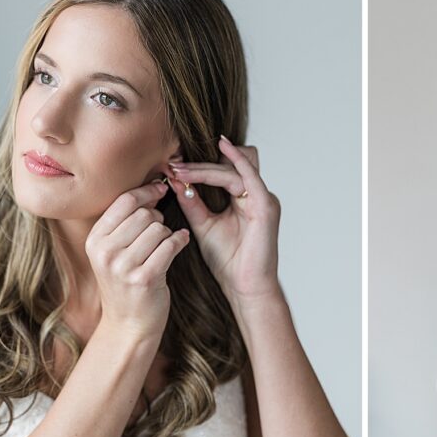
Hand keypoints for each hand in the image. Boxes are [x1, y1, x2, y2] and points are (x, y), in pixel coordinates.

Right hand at [85, 180, 190, 337]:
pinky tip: (180, 243)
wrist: (129, 325)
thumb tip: (153, 186)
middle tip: (159, 232)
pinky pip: (170, 245)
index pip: (124, 201)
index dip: (146, 192)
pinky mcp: (144, 279)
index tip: (160, 189)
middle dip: (158, 218)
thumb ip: (125, 222)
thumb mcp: (113, 252)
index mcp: (94, 240)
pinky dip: (179, 241)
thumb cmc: (126, 282)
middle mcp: (105, 252)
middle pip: (144, 214)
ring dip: (168, 233)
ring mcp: (123, 267)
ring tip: (164, 245)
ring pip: (159, 228)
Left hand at [167, 136, 280, 302]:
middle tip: (172, 165)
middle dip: (197, 165)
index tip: (170, 167)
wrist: (246, 287)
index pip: (221, 172)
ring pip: (234, 169)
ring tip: (181, 170)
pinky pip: (250, 175)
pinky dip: (235, 160)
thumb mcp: (203, 225)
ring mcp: (264, 198)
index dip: (196, 167)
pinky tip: (221, 149)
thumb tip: (175, 180)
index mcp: (244, 199)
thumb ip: (193, 202)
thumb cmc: (229, 261)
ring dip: (206, 167)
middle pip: (228, 166)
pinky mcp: (265, 205)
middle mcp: (256, 195)